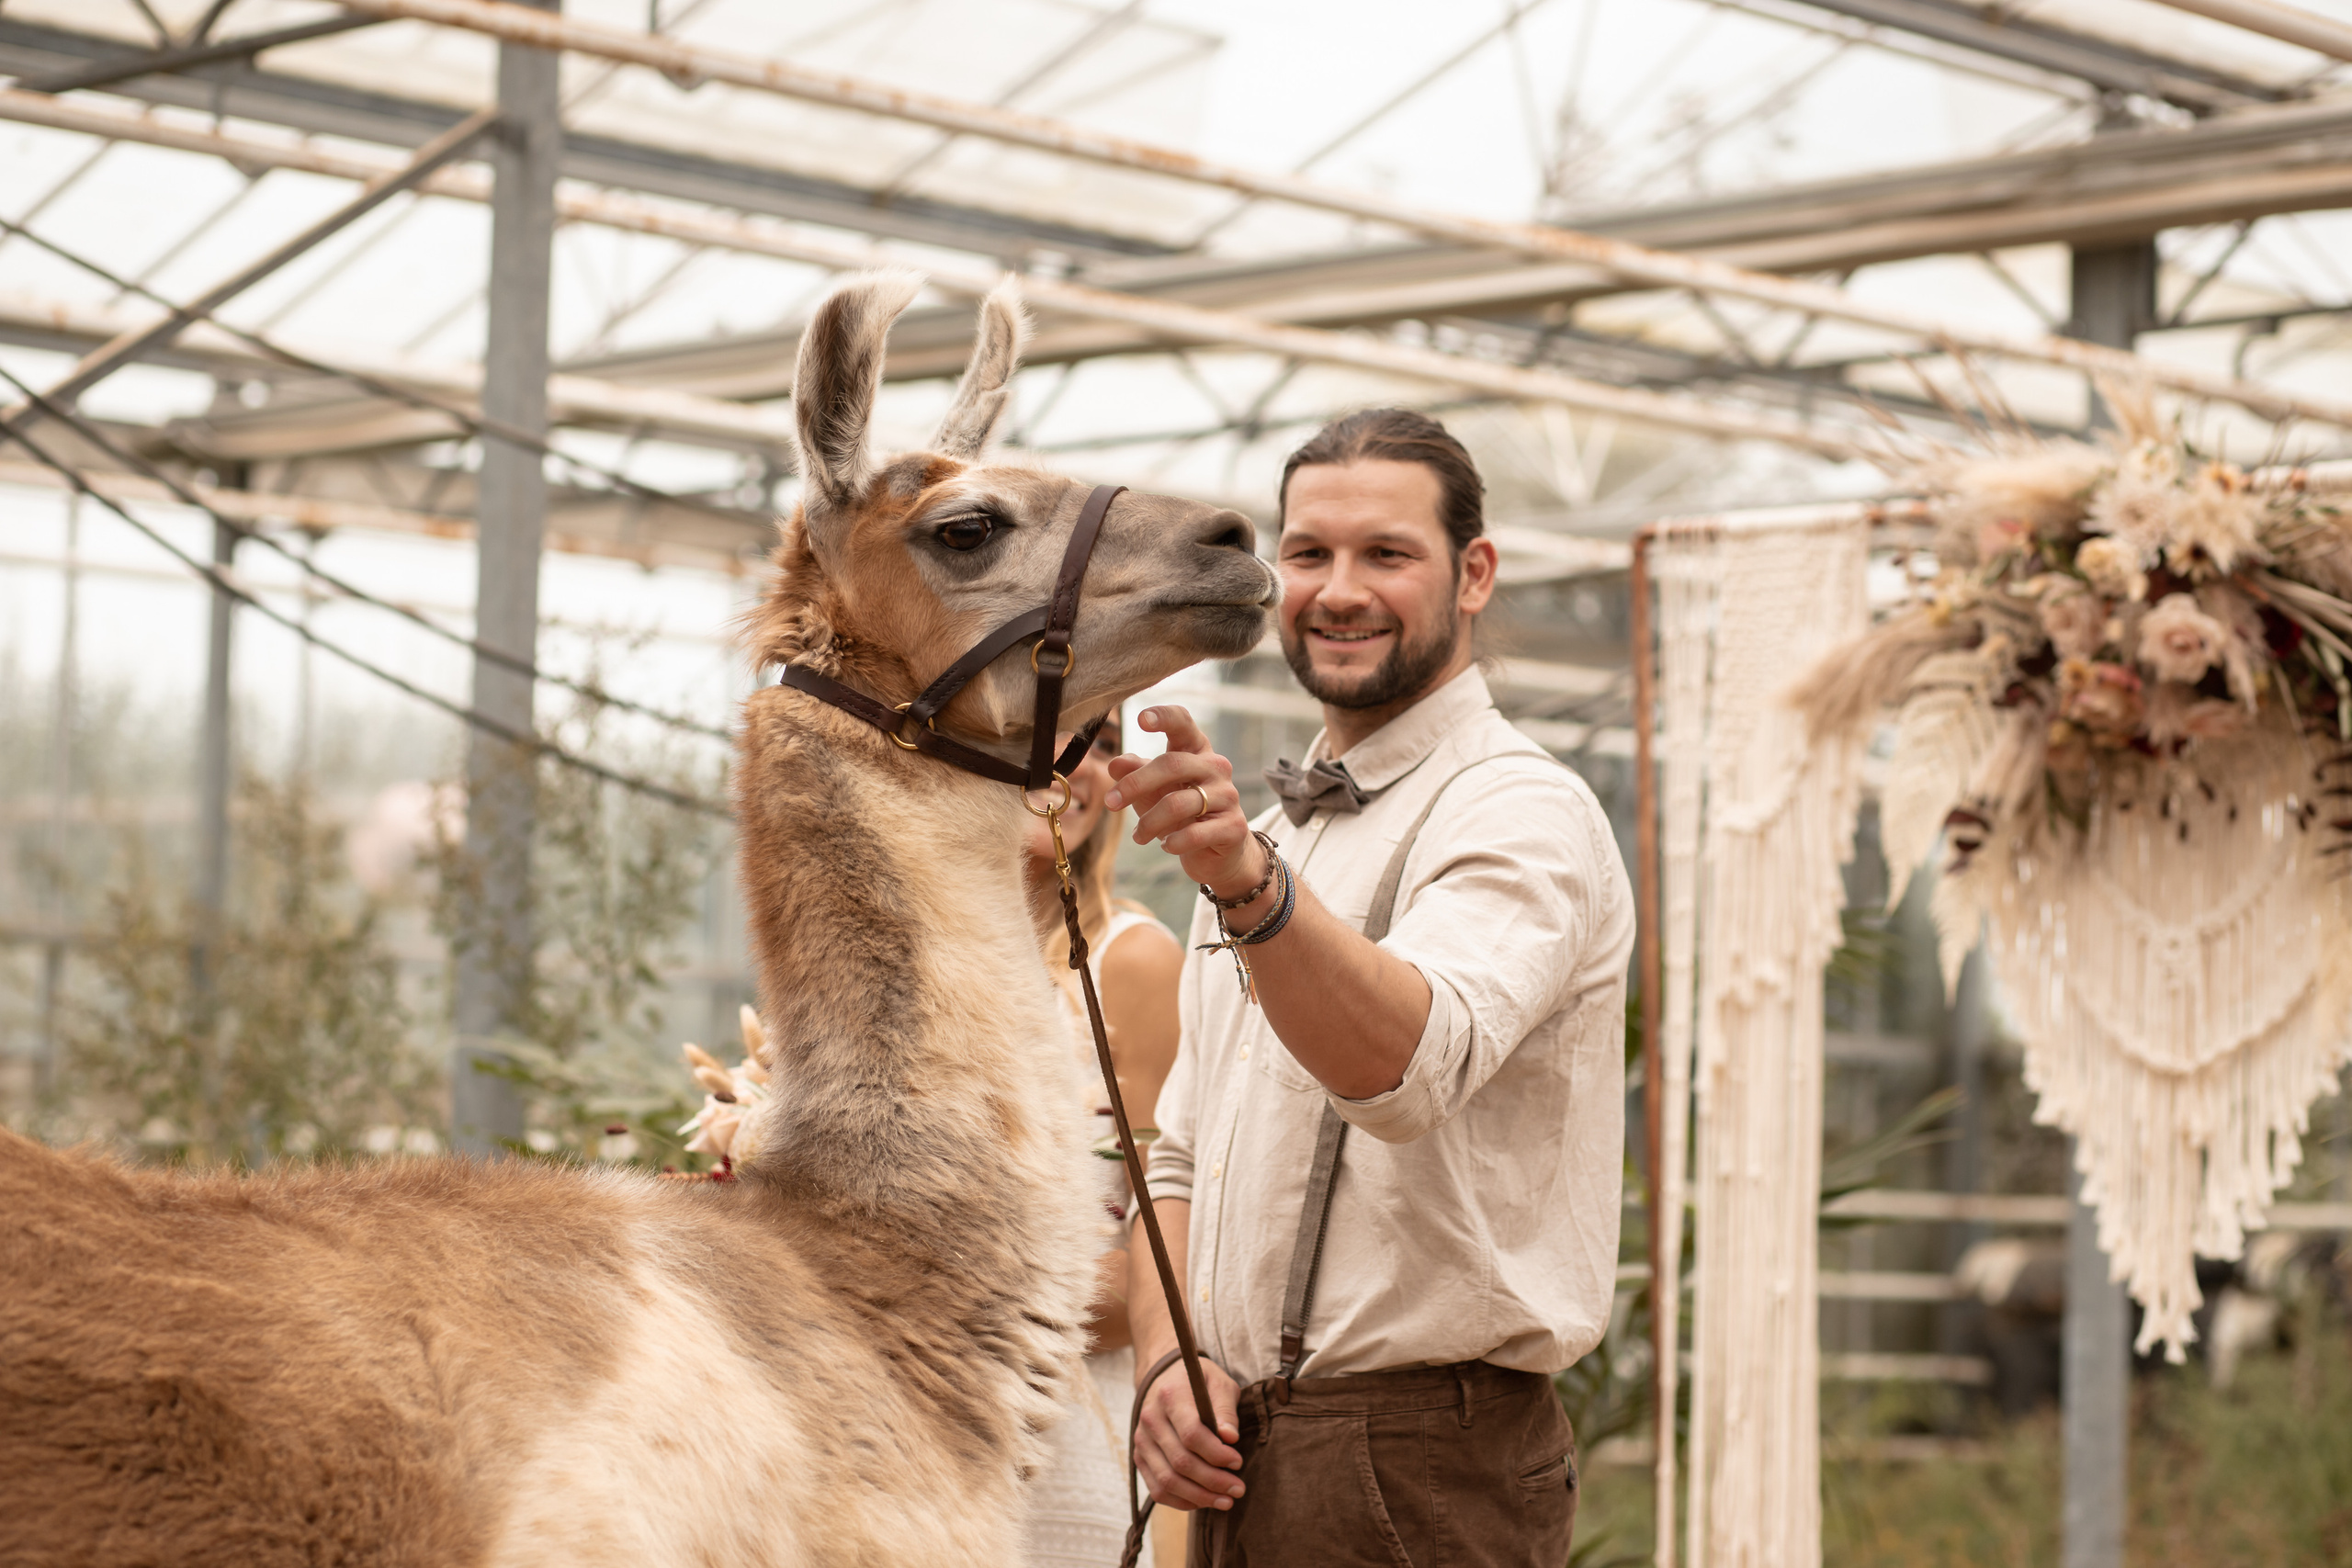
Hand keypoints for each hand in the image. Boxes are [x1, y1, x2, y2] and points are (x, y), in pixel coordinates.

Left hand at [1104, 707, 1264, 902]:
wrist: (1216, 852)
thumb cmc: (1180, 813)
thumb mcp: (1152, 791)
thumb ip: (1135, 773)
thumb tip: (1115, 764)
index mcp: (1196, 750)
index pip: (1183, 723)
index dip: (1164, 717)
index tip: (1140, 719)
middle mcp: (1216, 766)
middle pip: (1172, 764)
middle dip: (1135, 784)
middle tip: (1110, 802)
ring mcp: (1228, 795)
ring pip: (1178, 804)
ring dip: (1149, 823)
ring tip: (1138, 836)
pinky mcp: (1234, 826)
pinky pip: (1195, 833)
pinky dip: (1173, 842)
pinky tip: (1166, 846)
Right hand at [1133, 1353, 1244, 1509]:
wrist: (1163, 1378)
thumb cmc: (1197, 1383)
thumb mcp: (1219, 1384)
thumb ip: (1225, 1410)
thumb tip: (1231, 1438)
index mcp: (1170, 1396)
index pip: (1191, 1434)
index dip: (1216, 1454)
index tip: (1237, 1462)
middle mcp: (1151, 1420)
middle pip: (1181, 1462)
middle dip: (1213, 1481)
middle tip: (1238, 1489)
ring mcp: (1142, 1440)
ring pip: (1167, 1480)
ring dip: (1199, 1496)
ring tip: (1225, 1501)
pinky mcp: (1140, 1456)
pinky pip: (1157, 1488)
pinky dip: (1181, 1500)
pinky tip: (1203, 1501)